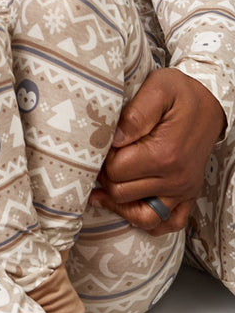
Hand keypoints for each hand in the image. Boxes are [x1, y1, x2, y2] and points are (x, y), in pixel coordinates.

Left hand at [91, 67, 224, 232]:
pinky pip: (168, 224)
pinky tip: (130, 206)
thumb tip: (114, 140)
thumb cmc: (181, 93)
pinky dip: (147, 221)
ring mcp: (183, 190)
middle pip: (122, 194)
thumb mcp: (158, 88)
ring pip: (140, 216)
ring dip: (119, 205)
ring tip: (105, 189)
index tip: (103, 146)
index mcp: (164, 154)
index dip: (102, 159)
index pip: (116, 171)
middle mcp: (176, 178)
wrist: (210, 101)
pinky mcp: (188, 195)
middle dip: (106, 178)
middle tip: (103, 161)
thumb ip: (135, 114)